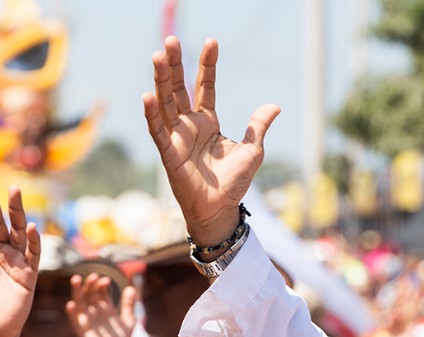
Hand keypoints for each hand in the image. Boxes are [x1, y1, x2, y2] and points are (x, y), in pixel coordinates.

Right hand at [65, 273, 135, 336]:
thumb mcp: (129, 321)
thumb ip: (129, 305)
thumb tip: (130, 287)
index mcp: (105, 308)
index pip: (100, 292)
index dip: (102, 285)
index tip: (106, 280)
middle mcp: (94, 311)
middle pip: (89, 294)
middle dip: (90, 284)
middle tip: (93, 275)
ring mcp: (87, 320)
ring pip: (79, 302)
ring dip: (77, 291)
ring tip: (76, 279)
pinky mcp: (82, 331)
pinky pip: (74, 320)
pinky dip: (72, 313)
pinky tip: (71, 304)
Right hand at [144, 36, 280, 245]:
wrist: (220, 210)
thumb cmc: (233, 184)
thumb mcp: (252, 151)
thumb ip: (258, 126)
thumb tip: (274, 106)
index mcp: (208, 122)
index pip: (205, 87)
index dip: (207, 65)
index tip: (211, 41)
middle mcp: (188, 126)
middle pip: (178, 89)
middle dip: (174, 65)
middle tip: (170, 40)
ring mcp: (176, 138)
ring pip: (165, 103)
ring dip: (160, 80)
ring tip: (158, 56)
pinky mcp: (168, 154)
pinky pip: (157, 131)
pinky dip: (152, 114)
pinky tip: (149, 96)